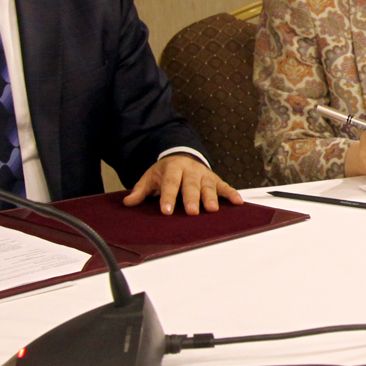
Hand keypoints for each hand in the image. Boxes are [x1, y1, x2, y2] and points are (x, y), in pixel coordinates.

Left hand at [125, 154, 242, 214]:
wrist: (181, 154)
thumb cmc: (166, 171)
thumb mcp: (151, 176)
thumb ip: (141, 190)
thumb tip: (128, 202)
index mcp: (172, 169)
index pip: (170, 183)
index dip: (168, 197)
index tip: (166, 210)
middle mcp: (189, 170)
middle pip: (190, 185)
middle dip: (192, 198)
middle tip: (191, 211)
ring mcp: (203, 174)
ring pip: (208, 186)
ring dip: (210, 197)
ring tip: (212, 209)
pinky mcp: (214, 179)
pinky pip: (224, 186)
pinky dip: (231, 193)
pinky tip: (237, 202)